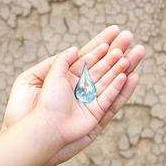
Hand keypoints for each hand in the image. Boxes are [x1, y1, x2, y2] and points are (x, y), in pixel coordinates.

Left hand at [2, 26, 144, 165]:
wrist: (33, 133)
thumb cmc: (28, 107)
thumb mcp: (34, 77)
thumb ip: (58, 62)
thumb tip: (75, 49)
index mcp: (66, 76)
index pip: (88, 56)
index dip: (101, 44)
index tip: (115, 31)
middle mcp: (80, 87)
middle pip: (102, 66)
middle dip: (116, 51)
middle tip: (129, 36)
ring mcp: (88, 101)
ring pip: (110, 80)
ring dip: (123, 67)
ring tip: (136, 52)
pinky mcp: (95, 115)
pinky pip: (110, 99)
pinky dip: (120, 88)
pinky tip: (128, 75)